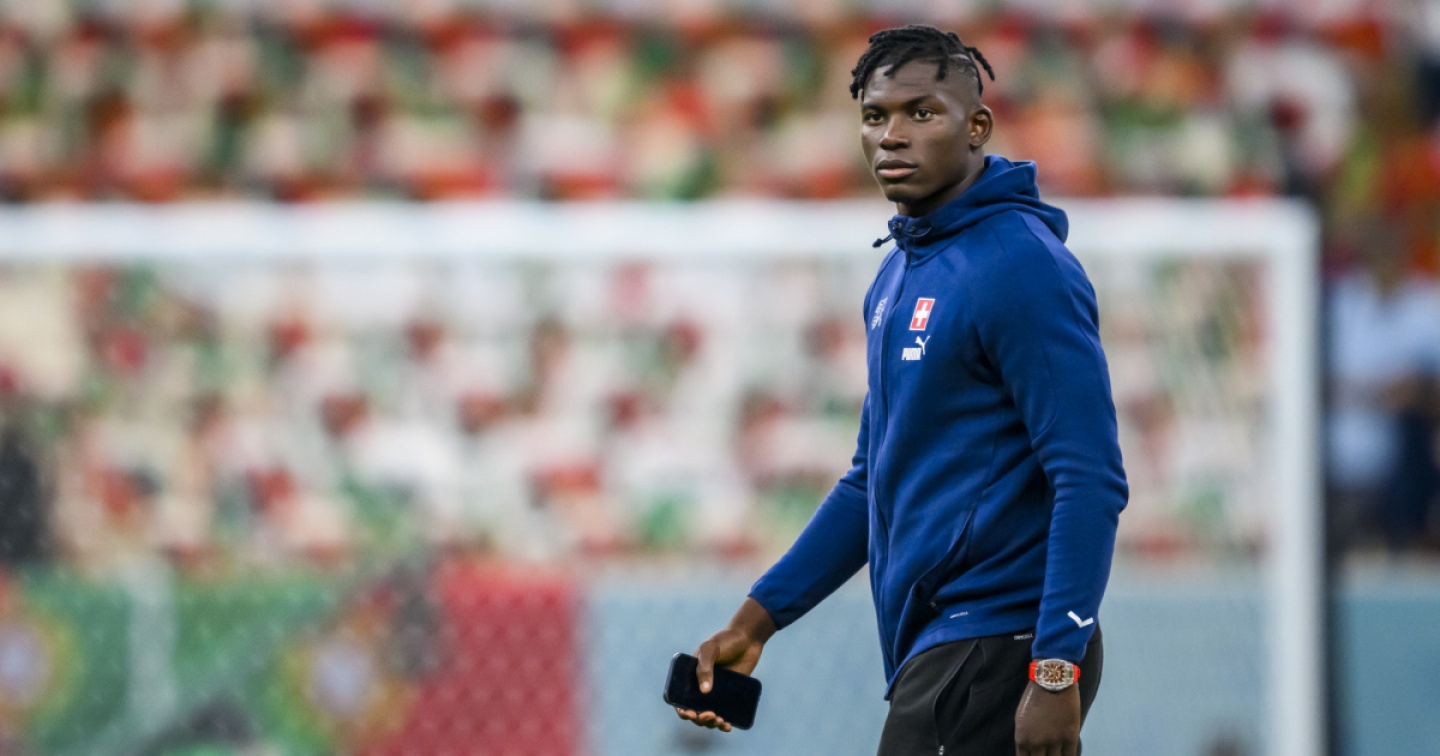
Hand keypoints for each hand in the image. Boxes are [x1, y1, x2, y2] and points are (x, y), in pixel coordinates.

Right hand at [675, 597, 775, 732]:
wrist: (748, 638)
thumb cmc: (726, 640)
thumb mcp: (711, 649)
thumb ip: (705, 667)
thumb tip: (704, 691)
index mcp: (689, 676)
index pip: (680, 697)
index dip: (682, 709)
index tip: (689, 713)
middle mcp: (700, 686)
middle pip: (694, 710)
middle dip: (699, 718)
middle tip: (710, 715)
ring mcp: (715, 692)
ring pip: (708, 715)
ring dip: (711, 723)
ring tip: (720, 721)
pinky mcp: (730, 695)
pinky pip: (724, 713)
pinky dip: (724, 723)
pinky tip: (728, 726)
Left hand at [1014, 680, 1080, 755]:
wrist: (1051, 681)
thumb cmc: (1033, 697)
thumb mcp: (1020, 719)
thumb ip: (1025, 737)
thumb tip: (1030, 751)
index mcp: (1022, 739)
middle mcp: (1037, 744)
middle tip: (1046, 755)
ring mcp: (1054, 742)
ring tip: (1056, 754)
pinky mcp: (1070, 737)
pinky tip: (1067, 755)